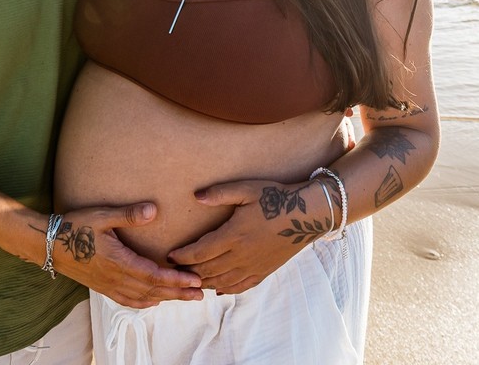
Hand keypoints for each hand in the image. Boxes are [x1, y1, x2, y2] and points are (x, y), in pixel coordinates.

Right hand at [52, 202, 203, 308]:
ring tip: (186, 297)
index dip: (177, 279)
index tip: (196, 279)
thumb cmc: (75, 226)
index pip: (154, 276)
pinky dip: (145, 303)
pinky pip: (128, 300)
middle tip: (201, 293)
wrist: (48, 245)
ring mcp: (109, 285)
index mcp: (119, 262)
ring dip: (167, 298)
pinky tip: (154, 301)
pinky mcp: (103, 287)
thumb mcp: (102, 216)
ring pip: (143, 298)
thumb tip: (154, 210)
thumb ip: (128, 215)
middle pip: (154, 291)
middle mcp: (116, 278)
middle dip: (179, 292)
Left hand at [167, 179, 330, 294]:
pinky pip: (240, 287)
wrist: (308, 215)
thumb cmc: (276, 198)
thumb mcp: (246, 189)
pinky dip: (225, 289)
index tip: (170, 256)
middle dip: (187, 271)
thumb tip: (196, 196)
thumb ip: (220, 193)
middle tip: (173, 270)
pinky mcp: (263, 272)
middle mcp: (241, 256)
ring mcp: (252, 267)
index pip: (199, 252)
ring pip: (221, 282)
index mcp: (233, 236)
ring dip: (203, 282)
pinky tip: (218, 289)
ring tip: (191, 279)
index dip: (182, 256)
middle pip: (207, 270)